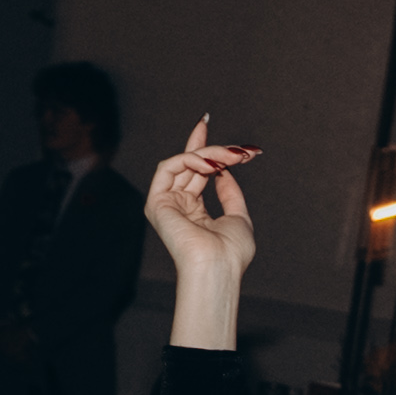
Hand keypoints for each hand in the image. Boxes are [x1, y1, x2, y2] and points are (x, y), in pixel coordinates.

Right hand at [148, 115, 260, 348]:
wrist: (217, 267)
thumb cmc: (231, 253)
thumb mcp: (239, 217)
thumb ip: (230, 193)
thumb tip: (225, 171)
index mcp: (195, 212)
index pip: (196, 174)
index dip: (203, 149)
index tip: (208, 127)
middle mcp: (178, 206)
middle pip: (186, 164)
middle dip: (203, 144)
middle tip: (215, 128)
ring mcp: (166, 203)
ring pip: (182, 162)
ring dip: (206, 153)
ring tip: (229, 155)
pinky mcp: (156, 202)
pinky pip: (169, 167)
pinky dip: (191, 159)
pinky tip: (211, 162)